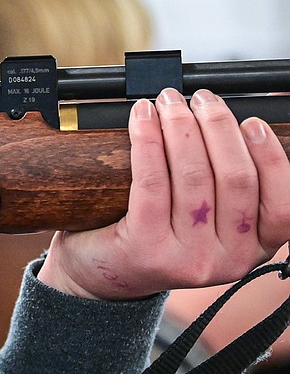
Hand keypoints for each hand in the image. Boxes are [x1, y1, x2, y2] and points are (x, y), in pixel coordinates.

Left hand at [39, 89, 289, 300]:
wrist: (101, 274)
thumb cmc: (158, 234)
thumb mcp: (209, 220)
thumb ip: (228, 185)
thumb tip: (233, 120)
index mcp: (254, 248)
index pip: (283, 203)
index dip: (271, 156)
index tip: (250, 122)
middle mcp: (229, 259)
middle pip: (235, 178)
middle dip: (218, 126)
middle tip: (200, 99)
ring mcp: (189, 257)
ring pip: (193, 175)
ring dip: (181, 125)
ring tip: (170, 101)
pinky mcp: (147, 247)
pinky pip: (152, 181)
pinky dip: (148, 139)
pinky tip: (143, 117)